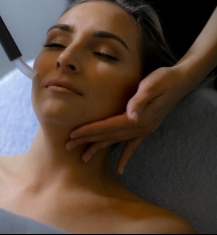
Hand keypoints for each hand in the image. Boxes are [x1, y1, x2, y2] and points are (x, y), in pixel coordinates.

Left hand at [66, 66, 187, 174]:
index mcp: (137, 118)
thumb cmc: (163, 79)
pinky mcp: (146, 128)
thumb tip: (132, 116)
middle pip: (108, 137)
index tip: (72, 136)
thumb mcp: (151, 85)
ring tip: (83, 157)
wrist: (180, 82)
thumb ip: (140, 101)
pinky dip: (124, 157)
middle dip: (87, 142)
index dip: (89, 131)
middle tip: (68, 147)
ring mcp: (143, 130)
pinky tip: (119, 168)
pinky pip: (132, 146)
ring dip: (99, 148)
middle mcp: (139, 128)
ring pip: (116, 142)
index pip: (107, 127)